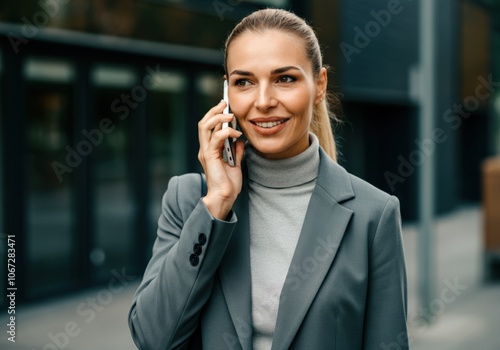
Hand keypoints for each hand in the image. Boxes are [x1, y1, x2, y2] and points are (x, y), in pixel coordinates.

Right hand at [198, 100, 244, 219]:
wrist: (225, 197)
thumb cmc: (228, 184)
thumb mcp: (236, 164)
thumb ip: (236, 151)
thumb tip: (240, 140)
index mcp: (210, 150)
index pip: (210, 127)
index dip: (216, 115)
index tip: (226, 107)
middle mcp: (205, 149)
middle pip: (204, 123)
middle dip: (214, 111)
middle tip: (225, 104)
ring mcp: (206, 152)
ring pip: (205, 126)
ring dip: (218, 117)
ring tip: (230, 115)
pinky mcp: (210, 156)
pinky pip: (216, 138)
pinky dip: (226, 132)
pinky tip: (237, 134)